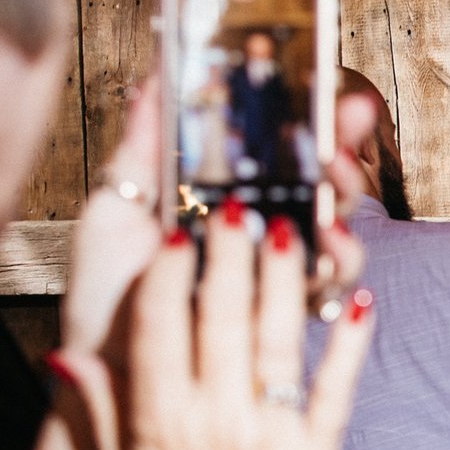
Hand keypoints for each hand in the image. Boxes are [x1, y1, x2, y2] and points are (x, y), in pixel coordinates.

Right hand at [52, 199, 374, 449]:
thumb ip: (95, 419)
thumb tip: (67, 358)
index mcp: (156, 426)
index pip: (157, 326)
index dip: (166, 271)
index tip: (173, 231)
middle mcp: (212, 426)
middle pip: (221, 318)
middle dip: (229, 254)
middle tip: (237, 205)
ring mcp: (269, 443)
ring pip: (278, 342)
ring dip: (285, 281)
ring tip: (289, 230)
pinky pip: (335, 393)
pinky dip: (348, 347)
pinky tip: (358, 304)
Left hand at [66, 74, 370, 359]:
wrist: (104, 370)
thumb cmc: (105, 298)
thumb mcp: (113, 209)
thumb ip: (140, 149)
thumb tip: (150, 79)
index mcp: (219, 201)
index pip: (279, 153)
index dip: (313, 121)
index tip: (336, 94)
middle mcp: (256, 235)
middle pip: (320, 186)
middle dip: (343, 155)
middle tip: (336, 143)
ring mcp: (274, 277)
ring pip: (336, 234)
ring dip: (345, 208)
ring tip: (331, 194)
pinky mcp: (282, 320)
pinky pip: (328, 290)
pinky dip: (339, 266)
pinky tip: (328, 248)